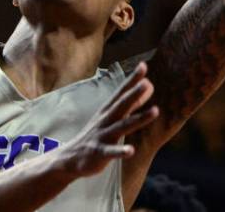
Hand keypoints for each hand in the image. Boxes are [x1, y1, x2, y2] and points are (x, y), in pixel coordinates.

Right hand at [56, 62, 158, 176]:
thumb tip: (147, 88)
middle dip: (134, 94)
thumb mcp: (111, 117)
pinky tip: (131, 151)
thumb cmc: (95, 135)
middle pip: (122, 105)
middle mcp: (105, 120)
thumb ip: (131, 105)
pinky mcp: (100, 153)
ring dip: (138, 119)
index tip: (143, 66)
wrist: (70, 158)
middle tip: (146, 84)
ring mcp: (102, 136)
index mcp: (108, 111)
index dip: (132, 80)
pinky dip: (121, 151)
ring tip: (155, 111)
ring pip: (122, 127)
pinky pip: (111, 152)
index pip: (122, 93)